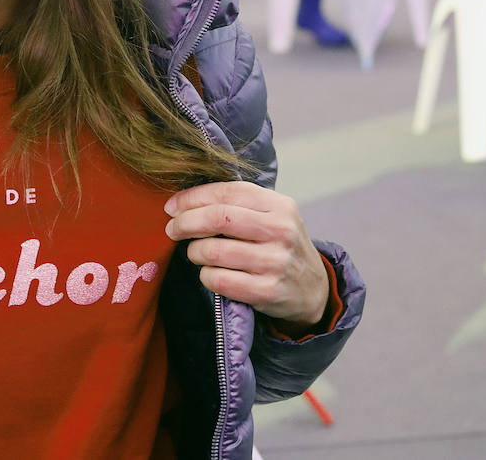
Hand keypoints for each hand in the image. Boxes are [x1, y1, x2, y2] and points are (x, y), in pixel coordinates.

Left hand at [164, 182, 328, 326]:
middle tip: (172, 229)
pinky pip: (219, 280)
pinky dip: (206, 276)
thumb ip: (238, 204)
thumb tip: (184, 201)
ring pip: (214, 251)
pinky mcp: (268, 291)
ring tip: (196, 252)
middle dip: (186, 222)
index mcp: (280, 205)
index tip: (172, 206)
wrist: (313, 287)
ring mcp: (275, 262)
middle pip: (218, 219)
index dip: (193, 198)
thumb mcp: (272, 215)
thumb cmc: (279, 244)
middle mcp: (281, 231)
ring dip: (194, 251)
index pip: (227, 192)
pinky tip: (210, 273)